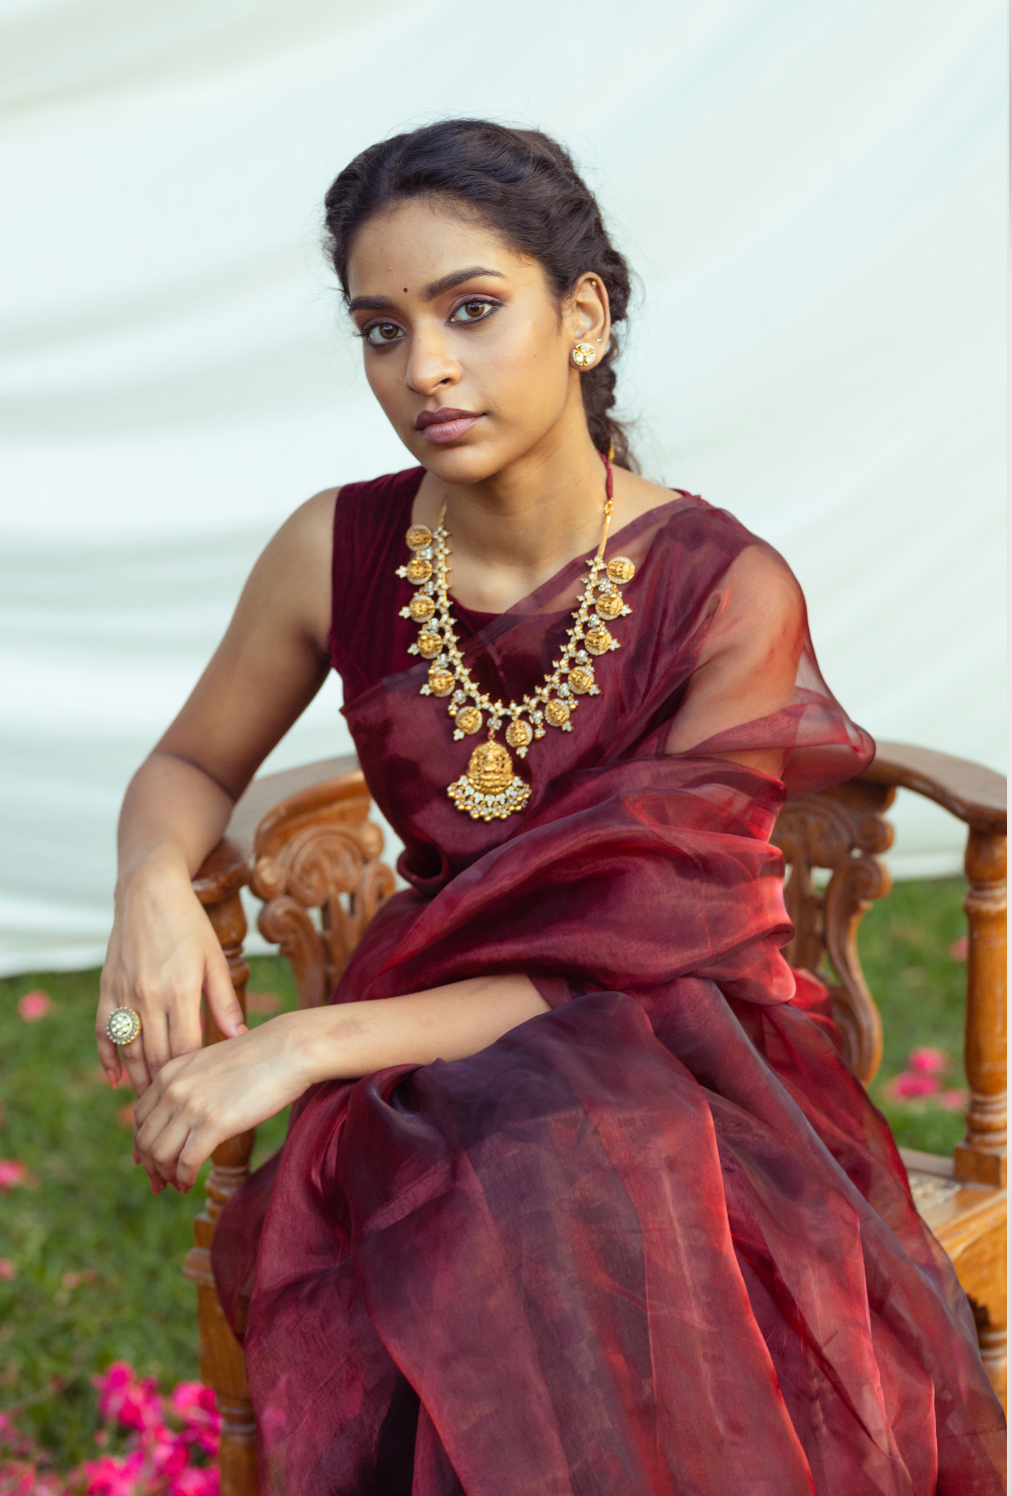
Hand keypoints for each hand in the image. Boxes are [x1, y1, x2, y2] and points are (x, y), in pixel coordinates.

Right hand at [97, 858, 245, 1096]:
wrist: (149, 892)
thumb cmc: (189, 924)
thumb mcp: (216, 959)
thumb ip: (225, 1000)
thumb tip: (240, 1037)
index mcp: (180, 991)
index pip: (185, 1050)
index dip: (192, 1077)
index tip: (203, 1097)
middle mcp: (148, 997)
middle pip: (155, 1057)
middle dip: (165, 1089)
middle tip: (176, 1115)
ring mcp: (124, 994)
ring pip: (130, 1051)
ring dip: (138, 1081)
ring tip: (150, 1106)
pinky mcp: (107, 989)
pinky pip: (105, 1033)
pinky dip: (108, 1059)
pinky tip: (116, 1080)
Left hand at [133, 1016, 312, 1192]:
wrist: (288, 1048)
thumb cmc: (259, 1056)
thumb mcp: (210, 1063)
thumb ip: (191, 1084)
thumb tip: (186, 1112)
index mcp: (171, 1071)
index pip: (141, 1117)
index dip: (142, 1144)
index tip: (150, 1161)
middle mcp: (173, 1088)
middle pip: (146, 1140)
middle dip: (151, 1167)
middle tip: (160, 1183)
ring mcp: (191, 1106)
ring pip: (160, 1155)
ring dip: (165, 1176)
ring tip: (177, 1185)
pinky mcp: (213, 1124)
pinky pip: (186, 1162)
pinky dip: (184, 1178)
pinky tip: (189, 1184)